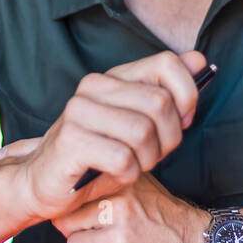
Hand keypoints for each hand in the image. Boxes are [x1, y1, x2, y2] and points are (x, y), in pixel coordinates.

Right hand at [6, 50, 207, 221]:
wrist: (42, 182)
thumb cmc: (95, 155)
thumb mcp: (135, 121)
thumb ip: (166, 91)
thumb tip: (200, 60)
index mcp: (113, 77)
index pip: (166, 63)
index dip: (187, 95)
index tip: (184, 121)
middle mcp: (94, 87)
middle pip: (161, 103)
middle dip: (169, 138)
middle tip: (154, 155)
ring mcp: (79, 112)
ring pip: (144, 133)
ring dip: (148, 159)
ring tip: (134, 166)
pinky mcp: (71, 141)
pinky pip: (123, 159)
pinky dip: (129, 174)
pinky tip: (117, 175)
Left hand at [51, 173, 220, 242]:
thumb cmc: (168, 223)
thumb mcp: (143, 188)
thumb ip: (114, 180)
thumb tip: (77, 177)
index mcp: (125, 172)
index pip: (78, 178)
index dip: (78, 198)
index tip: (87, 207)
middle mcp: (120, 189)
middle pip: (67, 202)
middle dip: (77, 219)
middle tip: (103, 229)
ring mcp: (119, 215)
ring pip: (67, 224)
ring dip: (82, 237)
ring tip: (110, 240)